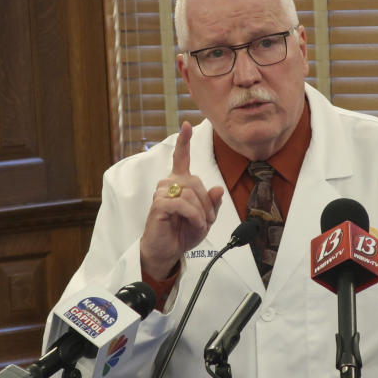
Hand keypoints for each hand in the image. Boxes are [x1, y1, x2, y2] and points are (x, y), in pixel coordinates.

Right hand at [140, 122, 224, 278]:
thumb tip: (218, 189)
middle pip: (197, 182)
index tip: (186, 126)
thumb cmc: (183, 232)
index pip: (181, 158)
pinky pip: (184, 204)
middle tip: (207, 221)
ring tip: (199, 225)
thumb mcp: (205, 218)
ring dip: (201, 212)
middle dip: (207, 204)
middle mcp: (169, 183)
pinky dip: (194, 216)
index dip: (184, 142)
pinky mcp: (159, 204)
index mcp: (179, 182)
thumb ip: (212, 203)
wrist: (167, 251)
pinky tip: (194, 225)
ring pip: (191, 193)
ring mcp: (161, 192)